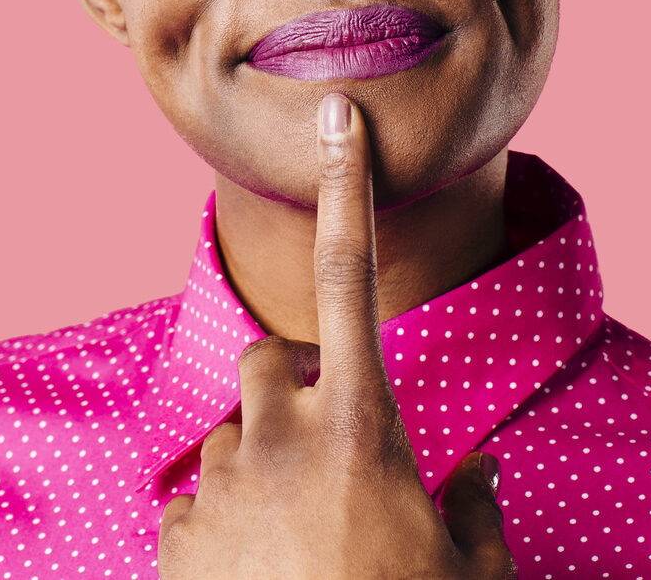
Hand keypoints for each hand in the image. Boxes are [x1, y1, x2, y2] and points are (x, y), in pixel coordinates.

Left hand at [157, 92, 515, 578]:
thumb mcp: (476, 573)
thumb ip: (475, 507)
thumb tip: (471, 479)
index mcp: (362, 422)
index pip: (353, 274)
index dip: (348, 186)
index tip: (336, 115)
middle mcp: (281, 434)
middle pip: (270, 362)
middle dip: (296, 392)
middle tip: (336, 465)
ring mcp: (221, 486)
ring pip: (233, 435)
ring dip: (263, 467)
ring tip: (304, 545)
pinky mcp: (173, 540)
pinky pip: (197, 504)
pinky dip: (223, 528)